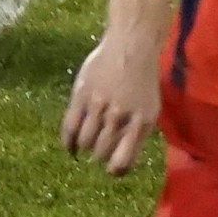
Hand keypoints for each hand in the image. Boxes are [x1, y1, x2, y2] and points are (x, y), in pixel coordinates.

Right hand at [60, 23, 164, 174]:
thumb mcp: (149, 108)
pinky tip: (70, 146)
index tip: (110, 170)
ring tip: (87, 143)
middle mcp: (121, 115)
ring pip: (85, 142)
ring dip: (85, 147)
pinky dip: (68, 142)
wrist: (131, 46)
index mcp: (142, 121)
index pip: (124, 159)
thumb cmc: (141, 81)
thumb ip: (136, 133)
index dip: (115, 170)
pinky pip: (70, 127)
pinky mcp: (82, 96)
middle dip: (99, 156)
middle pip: (102, 152)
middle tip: (98, 153)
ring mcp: (100, 105)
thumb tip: (120, 164)